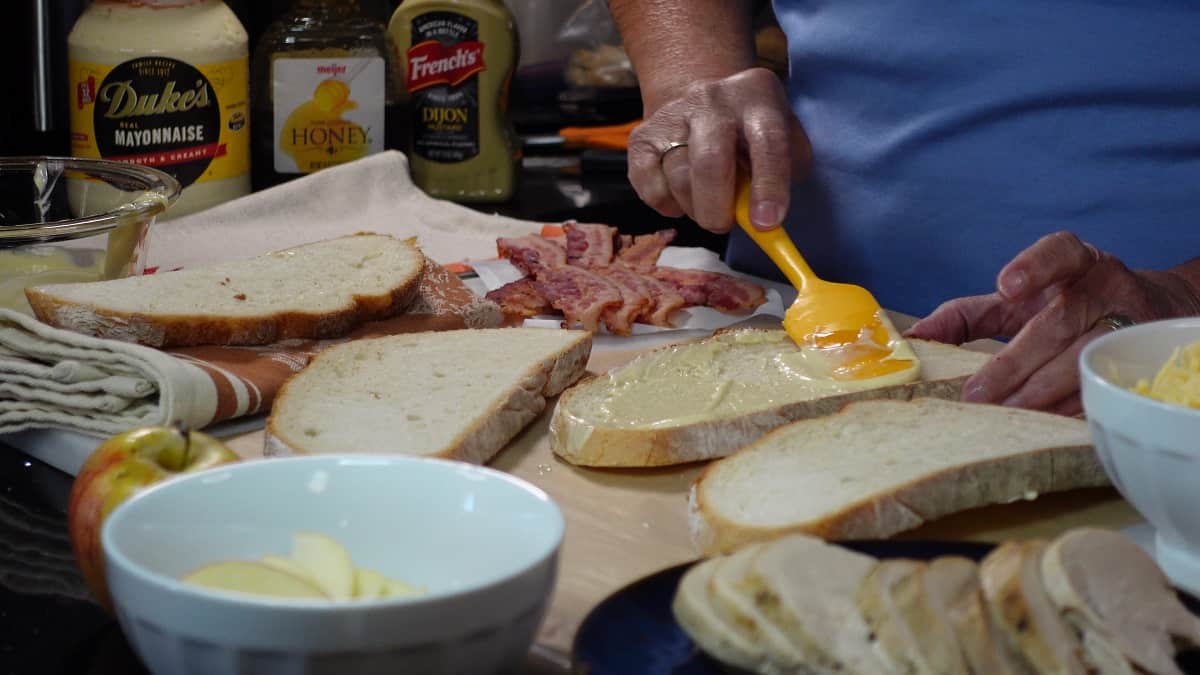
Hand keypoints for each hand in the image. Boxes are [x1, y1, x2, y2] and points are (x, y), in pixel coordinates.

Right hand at [626, 68, 811, 233]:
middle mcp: (712, 99)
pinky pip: (651, 189)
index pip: (767, 141)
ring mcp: (672, 115)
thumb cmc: (752, 134)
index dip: (769, 185)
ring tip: (708, 206)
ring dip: (696, 209)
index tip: (766, 224)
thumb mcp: (786, 140)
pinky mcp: (642, 137)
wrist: (702, 103)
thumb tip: (763, 221)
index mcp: (757, 95)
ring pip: (678, 179)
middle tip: (724, 225)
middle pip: (709, 160)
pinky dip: (669, 206)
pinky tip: (683, 197)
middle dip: (717, 207)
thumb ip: (785, 175)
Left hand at [906, 231, 1199, 414]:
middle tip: (976, 395)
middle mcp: (1106, 286)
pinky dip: (1072, 406)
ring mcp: (1133, 322)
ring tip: (1004, 414)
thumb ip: (966, 316)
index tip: (1005, 286)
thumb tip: (912, 338)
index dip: (1035, 266)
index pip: (1060, 252)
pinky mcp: (1145, 359)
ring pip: (1083, 358)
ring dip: (1041, 390)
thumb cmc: (1065, 308)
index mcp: (1075, 263)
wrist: (1152, 312)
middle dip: (1013, 363)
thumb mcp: (1018, 304)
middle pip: (1058, 323)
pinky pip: (1106, 386)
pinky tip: (1044, 421)